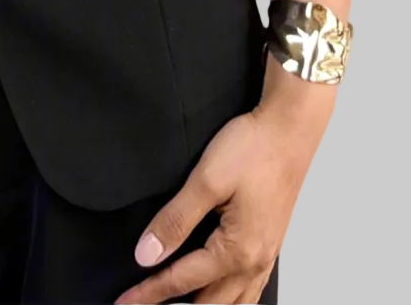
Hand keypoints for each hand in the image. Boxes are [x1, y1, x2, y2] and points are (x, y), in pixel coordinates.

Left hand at [113, 105, 313, 303]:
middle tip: (144, 303)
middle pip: (210, 303)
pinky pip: (250, 289)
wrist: (290, 129)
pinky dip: (230, 298)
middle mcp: (255, 261)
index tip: (125, 301)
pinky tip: (219, 292)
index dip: (149, 292)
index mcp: (237, 250)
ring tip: (176, 302)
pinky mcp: (270, 243)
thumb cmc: (254, 149)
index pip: (182, 282)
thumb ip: (175, 219)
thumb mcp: (207, 180)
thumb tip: (148, 253)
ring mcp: (266, 255)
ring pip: (234, 302)